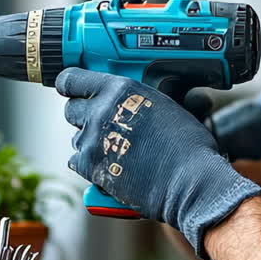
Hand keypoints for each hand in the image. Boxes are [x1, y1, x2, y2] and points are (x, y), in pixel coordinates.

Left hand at [57, 68, 260, 259]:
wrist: (189, 180)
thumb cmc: (188, 144)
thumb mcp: (167, 105)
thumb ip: (141, 99)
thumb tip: (140, 99)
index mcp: (119, 89)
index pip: (72, 79)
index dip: (70, 85)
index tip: (71, 89)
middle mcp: (101, 111)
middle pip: (71, 109)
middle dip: (83, 115)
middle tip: (102, 123)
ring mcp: (93, 140)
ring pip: (76, 137)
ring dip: (90, 141)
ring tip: (113, 148)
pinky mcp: (91, 167)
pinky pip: (77, 161)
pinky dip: (88, 164)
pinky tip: (108, 164)